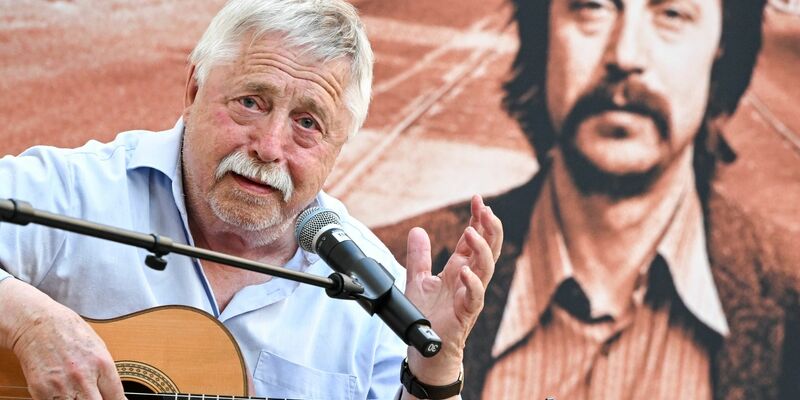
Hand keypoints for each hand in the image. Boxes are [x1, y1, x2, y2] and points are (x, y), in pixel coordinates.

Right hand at [0, 279, 125, 399]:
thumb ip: (106, 372)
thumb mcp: (98, 347)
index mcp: (102, 364)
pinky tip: (65, 395)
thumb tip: (113, 393)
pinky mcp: (41, 391)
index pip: (116, 397)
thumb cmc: (70, 332)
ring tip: (80, 395)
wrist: (38, 324)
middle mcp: (84, 377)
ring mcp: (62, 386)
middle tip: (97, 398)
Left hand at [403, 195, 501, 388]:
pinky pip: (475, 298)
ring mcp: (470, 296)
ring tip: (472, 232)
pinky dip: (472, 284)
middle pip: (488, 249)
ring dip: (482, 249)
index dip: (478, 220)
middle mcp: (469, 280)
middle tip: (484, 208)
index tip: (478, 200)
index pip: (474, 240)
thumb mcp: (417, 280)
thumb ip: (419, 256)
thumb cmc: (427, 316)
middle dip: (489, 227)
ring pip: (486, 269)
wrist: (426, 349)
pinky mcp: (466, 314)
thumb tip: (417, 230)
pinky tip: (466, 271)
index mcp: (460, 269)